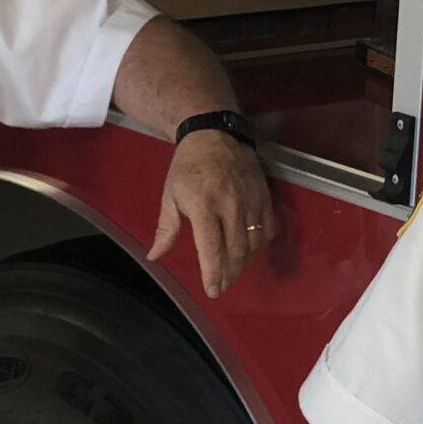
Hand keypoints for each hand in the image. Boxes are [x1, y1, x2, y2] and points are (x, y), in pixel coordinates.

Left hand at [151, 128, 274, 297]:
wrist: (215, 133)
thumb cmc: (188, 166)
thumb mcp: (170, 195)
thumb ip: (166, 229)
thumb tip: (154, 256)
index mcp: (203, 205)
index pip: (212, 249)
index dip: (213, 274)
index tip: (212, 290)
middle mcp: (230, 205)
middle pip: (235, 252)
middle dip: (229, 274)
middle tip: (222, 285)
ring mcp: (251, 201)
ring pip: (254, 244)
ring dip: (245, 264)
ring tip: (234, 272)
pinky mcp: (264, 196)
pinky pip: (268, 229)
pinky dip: (260, 246)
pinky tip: (250, 252)